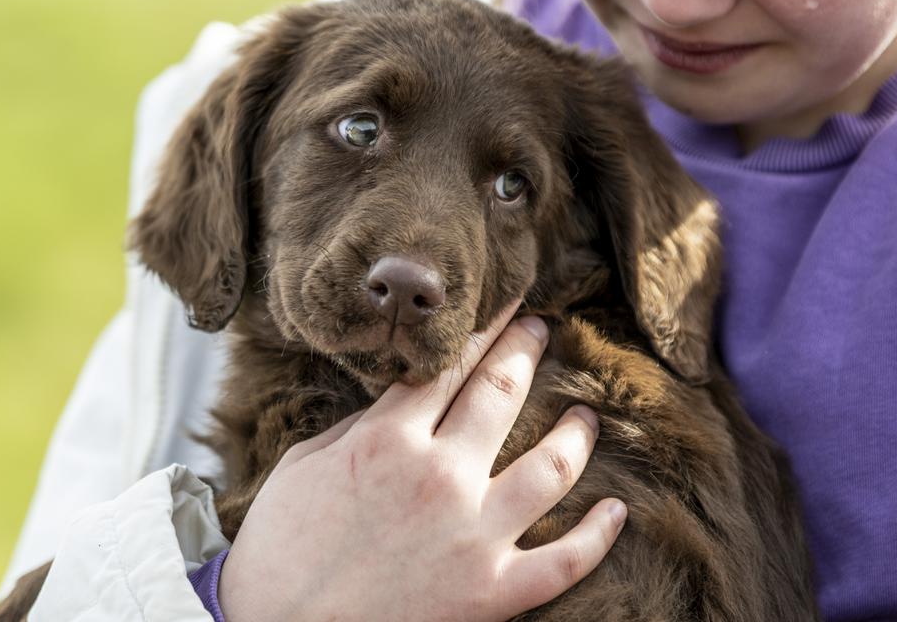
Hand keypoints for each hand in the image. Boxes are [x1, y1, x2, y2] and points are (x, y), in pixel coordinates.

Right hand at [217, 301, 624, 621]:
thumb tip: (402, 403)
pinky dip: (598, 535)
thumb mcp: (307, 463)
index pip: (450, 364)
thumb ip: (362, 427)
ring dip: (575, 433)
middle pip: (501, 394)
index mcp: (388, 439)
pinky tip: (616, 510)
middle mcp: (441, 477)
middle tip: (542, 332)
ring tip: (586, 416)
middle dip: (526, 352)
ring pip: (551, 467)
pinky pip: (565, 561)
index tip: (507, 303)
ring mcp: (473, 536)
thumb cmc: (280, 545)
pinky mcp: (491, 593)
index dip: (483, 326)